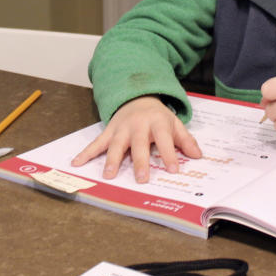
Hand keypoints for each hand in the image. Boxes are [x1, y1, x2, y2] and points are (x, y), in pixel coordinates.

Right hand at [71, 96, 201, 182]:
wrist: (138, 96)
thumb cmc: (158, 116)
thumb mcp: (175, 123)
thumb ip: (185, 140)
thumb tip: (197, 156)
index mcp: (157, 123)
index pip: (165, 140)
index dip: (170, 155)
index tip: (174, 170)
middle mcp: (138, 125)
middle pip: (139, 144)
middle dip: (140, 161)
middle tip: (142, 178)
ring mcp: (121, 128)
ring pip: (116, 144)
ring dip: (111, 160)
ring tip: (109, 175)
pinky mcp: (109, 131)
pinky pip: (97, 142)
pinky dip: (86, 152)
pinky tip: (77, 162)